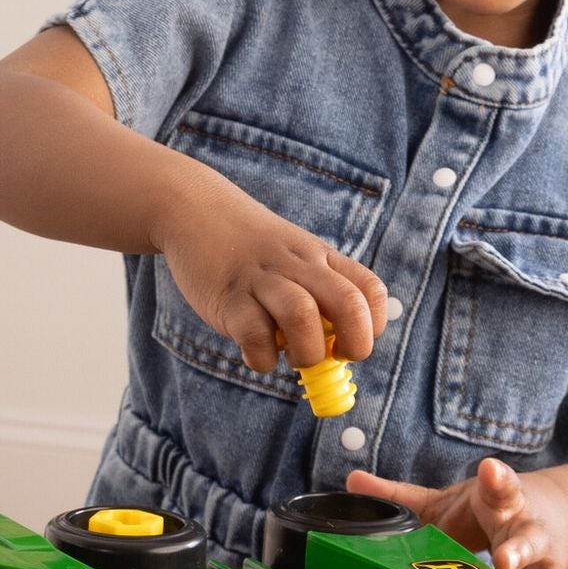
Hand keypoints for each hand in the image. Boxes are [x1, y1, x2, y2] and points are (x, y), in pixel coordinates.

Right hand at [155, 167, 386, 371]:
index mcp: (320, 256)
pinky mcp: (227, 298)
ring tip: (294, 357)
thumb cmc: (251, 249)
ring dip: (307, 352)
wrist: (195, 210)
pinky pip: (254, 336)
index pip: (369, 289)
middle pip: (347, 304)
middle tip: (335, 358)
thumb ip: (318, 295)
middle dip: (355, 344)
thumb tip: (337, 352)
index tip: (351, 342)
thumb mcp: (294, 257)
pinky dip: (262, 358)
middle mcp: (298, 265)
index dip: (372, 324)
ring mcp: (261, 280)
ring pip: (302, 316)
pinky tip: (256, 353)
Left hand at [345, 457, 567, 568]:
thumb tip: (353, 481)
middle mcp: (528, 532)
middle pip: (530, 538)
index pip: (504, 488)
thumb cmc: (495, 511)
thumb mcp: (450, 500)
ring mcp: (542, 565)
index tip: (490, 470)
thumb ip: (403, 496)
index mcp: (504, 504)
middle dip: (519, 549)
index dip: (498, 480)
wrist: (555, 518)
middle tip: (503, 559)